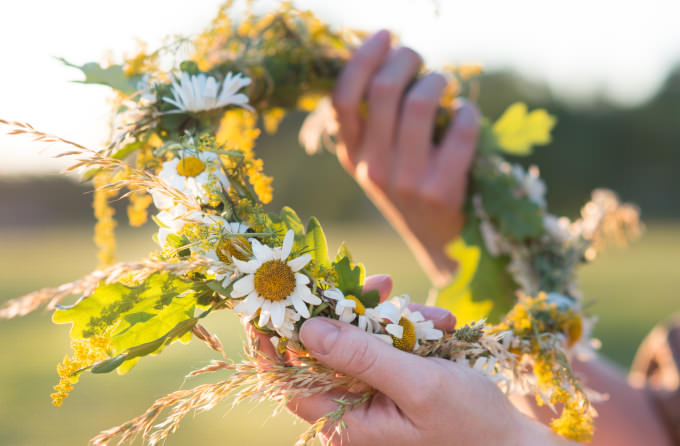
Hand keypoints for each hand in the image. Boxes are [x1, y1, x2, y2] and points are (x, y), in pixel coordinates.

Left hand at [252, 276, 567, 445]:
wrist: (514, 443)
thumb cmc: (471, 425)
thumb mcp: (418, 386)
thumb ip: (363, 357)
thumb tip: (308, 328)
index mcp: (347, 424)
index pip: (289, 381)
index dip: (273, 343)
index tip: (270, 302)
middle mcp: (353, 410)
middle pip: (328, 349)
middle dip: (354, 313)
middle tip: (381, 284)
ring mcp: (374, 396)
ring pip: (362, 340)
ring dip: (395, 319)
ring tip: (436, 320)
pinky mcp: (394, 383)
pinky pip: (388, 345)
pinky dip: (412, 329)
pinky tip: (442, 326)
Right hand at [332, 30, 479, 286]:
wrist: (439, 245)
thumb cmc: (411, 188)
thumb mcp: (379, 160)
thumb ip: (375, 121)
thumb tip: (389, 60)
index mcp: (351, 157)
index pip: (342, 99)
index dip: (362, 58)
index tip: (385, 35)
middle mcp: (371, 169)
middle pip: (382, 91)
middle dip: (406, 58)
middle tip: (419, 57)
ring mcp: (405, 182)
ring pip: (419, 103)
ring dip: (438, 80)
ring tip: (444, 84)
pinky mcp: (441, 190)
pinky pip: (458, 128)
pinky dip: (466, 111)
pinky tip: (465, 115)